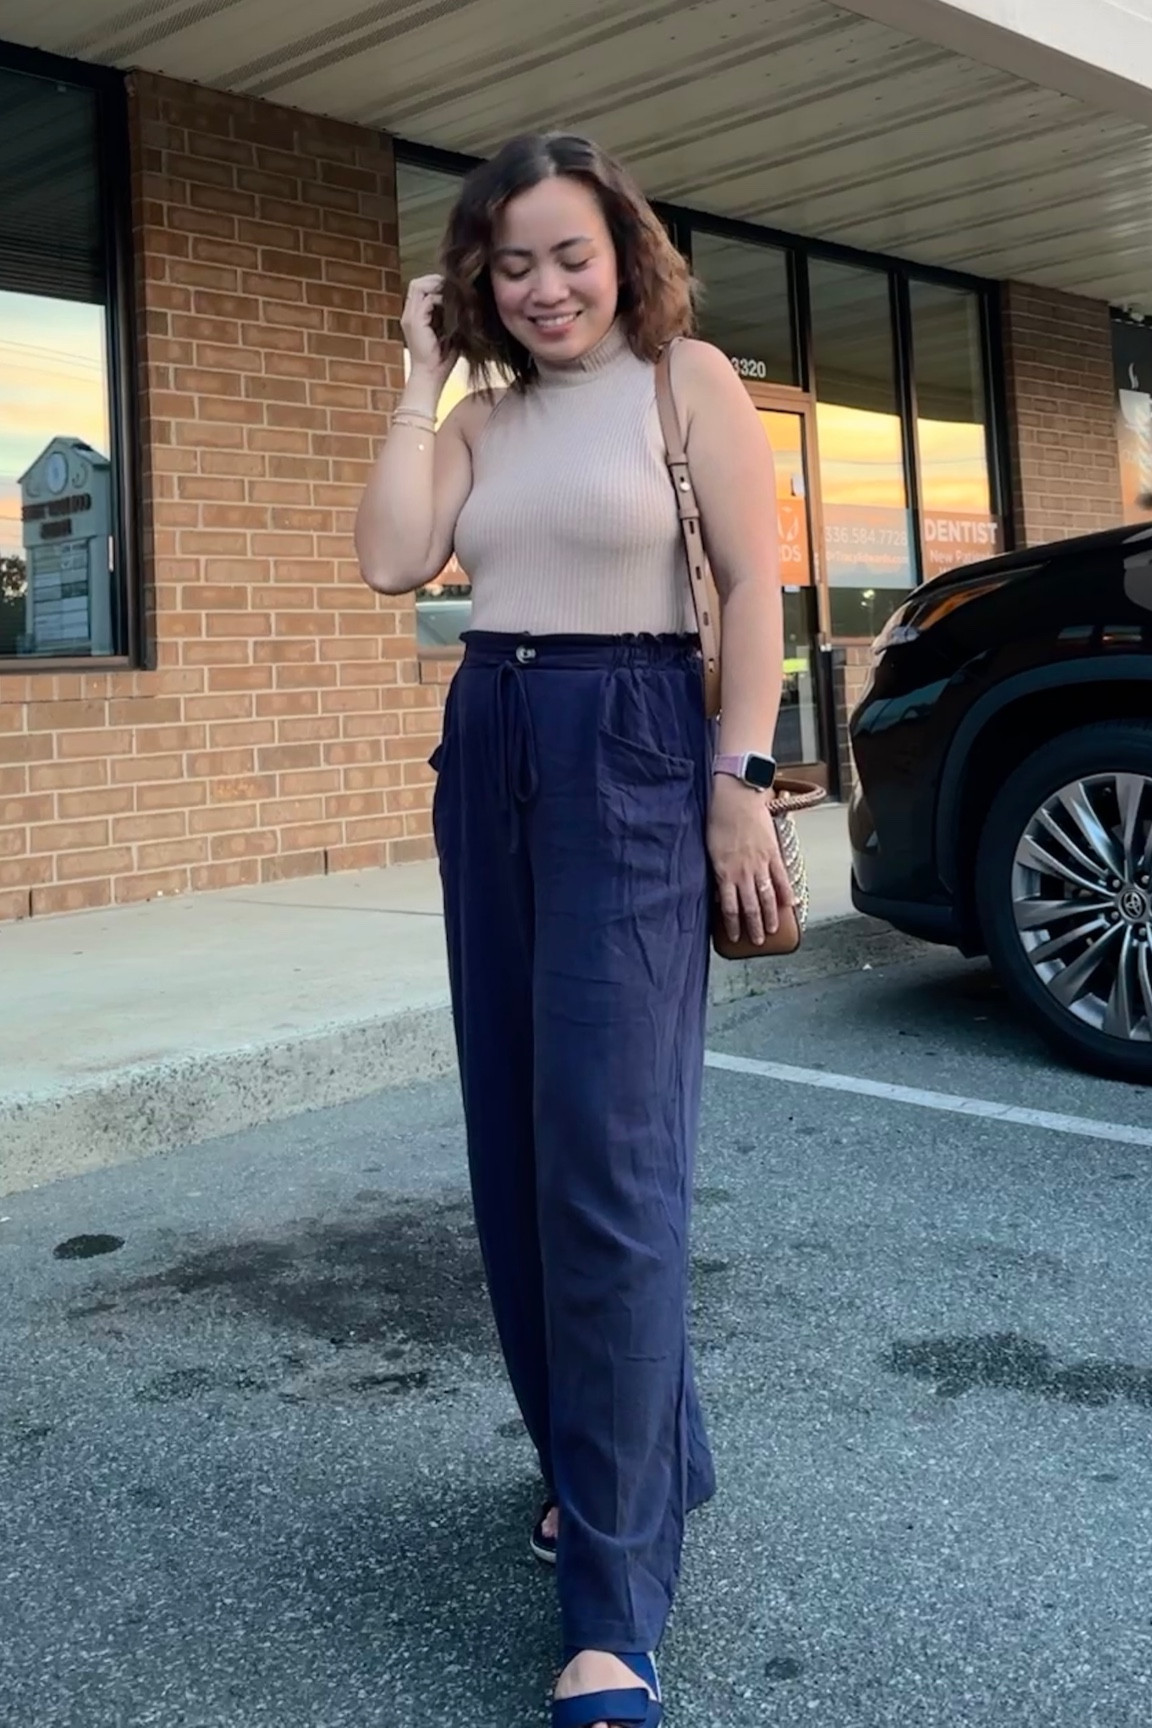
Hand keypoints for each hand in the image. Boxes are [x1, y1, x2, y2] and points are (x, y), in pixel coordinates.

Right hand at [401, 274, 453, 381]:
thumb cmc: (442, 359)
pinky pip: (426, 300)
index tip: (453, 288)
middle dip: (436, 280)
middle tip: (454, 286)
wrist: (431, 376)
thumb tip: (464, 300)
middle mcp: (409, 314)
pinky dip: (440, 299)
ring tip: (452, 293)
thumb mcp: (448, 331)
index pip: (420, 288)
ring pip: (418, 286)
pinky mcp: (414, 322)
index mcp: (415, 316)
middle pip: (417, 283)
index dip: (435, 283)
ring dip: (436, 286)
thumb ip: (450, 315)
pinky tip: (452, 306)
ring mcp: (409, 317)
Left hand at [708, 775, 794, 947]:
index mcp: (725, 872)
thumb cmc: (718, 819)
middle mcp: (744, 872)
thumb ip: (717, 873)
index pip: (730, 907)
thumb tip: (721, 894)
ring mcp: (760, 863)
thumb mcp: (710, 850)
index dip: (732, 925)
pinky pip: (782, 877)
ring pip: (767, 896)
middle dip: (754, 927)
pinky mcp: (773, 852)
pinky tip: (791, 904)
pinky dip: (787, 892)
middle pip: (750, 907)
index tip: (734, 937)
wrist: (736, 797)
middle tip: (757, 942)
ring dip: (771, 915)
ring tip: (773, 930)